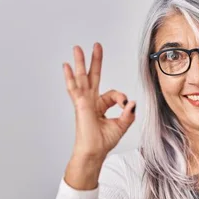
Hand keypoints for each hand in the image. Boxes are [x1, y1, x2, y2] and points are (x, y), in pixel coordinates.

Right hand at [63, 43, 135, 160]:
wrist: (94, 153)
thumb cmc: (103, 142)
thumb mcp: (121, 125)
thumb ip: (128, 114)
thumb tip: (133, 102)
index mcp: (100, 105)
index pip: (114, 94)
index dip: (122, 98)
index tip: (126, 106)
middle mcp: (91, 101)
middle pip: (93, 77)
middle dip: (95, 61)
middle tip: (97, 45)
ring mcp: (84, 102)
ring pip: (82, 78)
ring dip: (80, 63)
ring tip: (77, 48)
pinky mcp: (80, 106)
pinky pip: (74, 89)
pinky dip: (70, 77)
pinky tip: (66, 66)